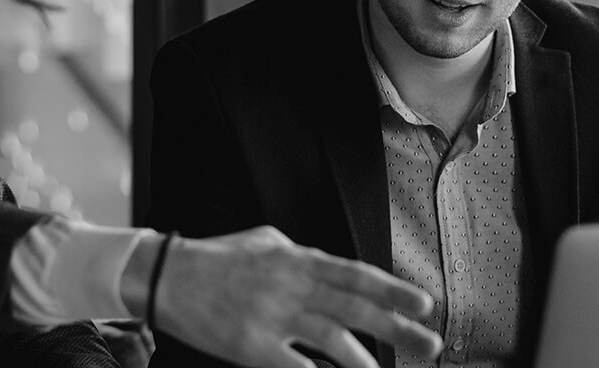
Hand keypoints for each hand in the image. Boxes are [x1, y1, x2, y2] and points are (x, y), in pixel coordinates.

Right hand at [141, 226, 441, 367]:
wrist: (168, 277)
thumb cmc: (218, 259)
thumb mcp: (265, 242)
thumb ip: (301, 254)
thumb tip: (331, 268)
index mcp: (299, 260)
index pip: (357, 276)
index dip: (393, 292)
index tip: (424, 306)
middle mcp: (292, 286)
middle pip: (355, 309)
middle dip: (397, 329)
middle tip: (431, 344)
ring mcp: (272, 317)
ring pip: (332, 340)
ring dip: (364, 361)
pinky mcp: (250, 346)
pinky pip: (294, 366)